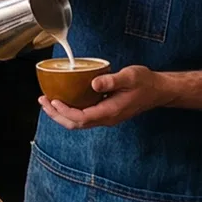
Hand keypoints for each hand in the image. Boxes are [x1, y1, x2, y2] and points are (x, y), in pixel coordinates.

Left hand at [40, 65, 165, 129]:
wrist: (159, 90)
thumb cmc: (145, 82)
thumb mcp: (130, 77)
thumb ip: (112, 80)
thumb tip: (93, 84)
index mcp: (111, 111)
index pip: (82, 118)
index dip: (65, 111)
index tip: (53, 100)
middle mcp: (107, 118)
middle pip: (76, 124)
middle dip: (56, 115)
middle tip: (42, 101)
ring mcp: (106, 117)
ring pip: (79, 122)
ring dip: (61, 114)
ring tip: (47, 102)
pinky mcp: (106, 112)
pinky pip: (84, 116)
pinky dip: (70, 110)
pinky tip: (64, 100)